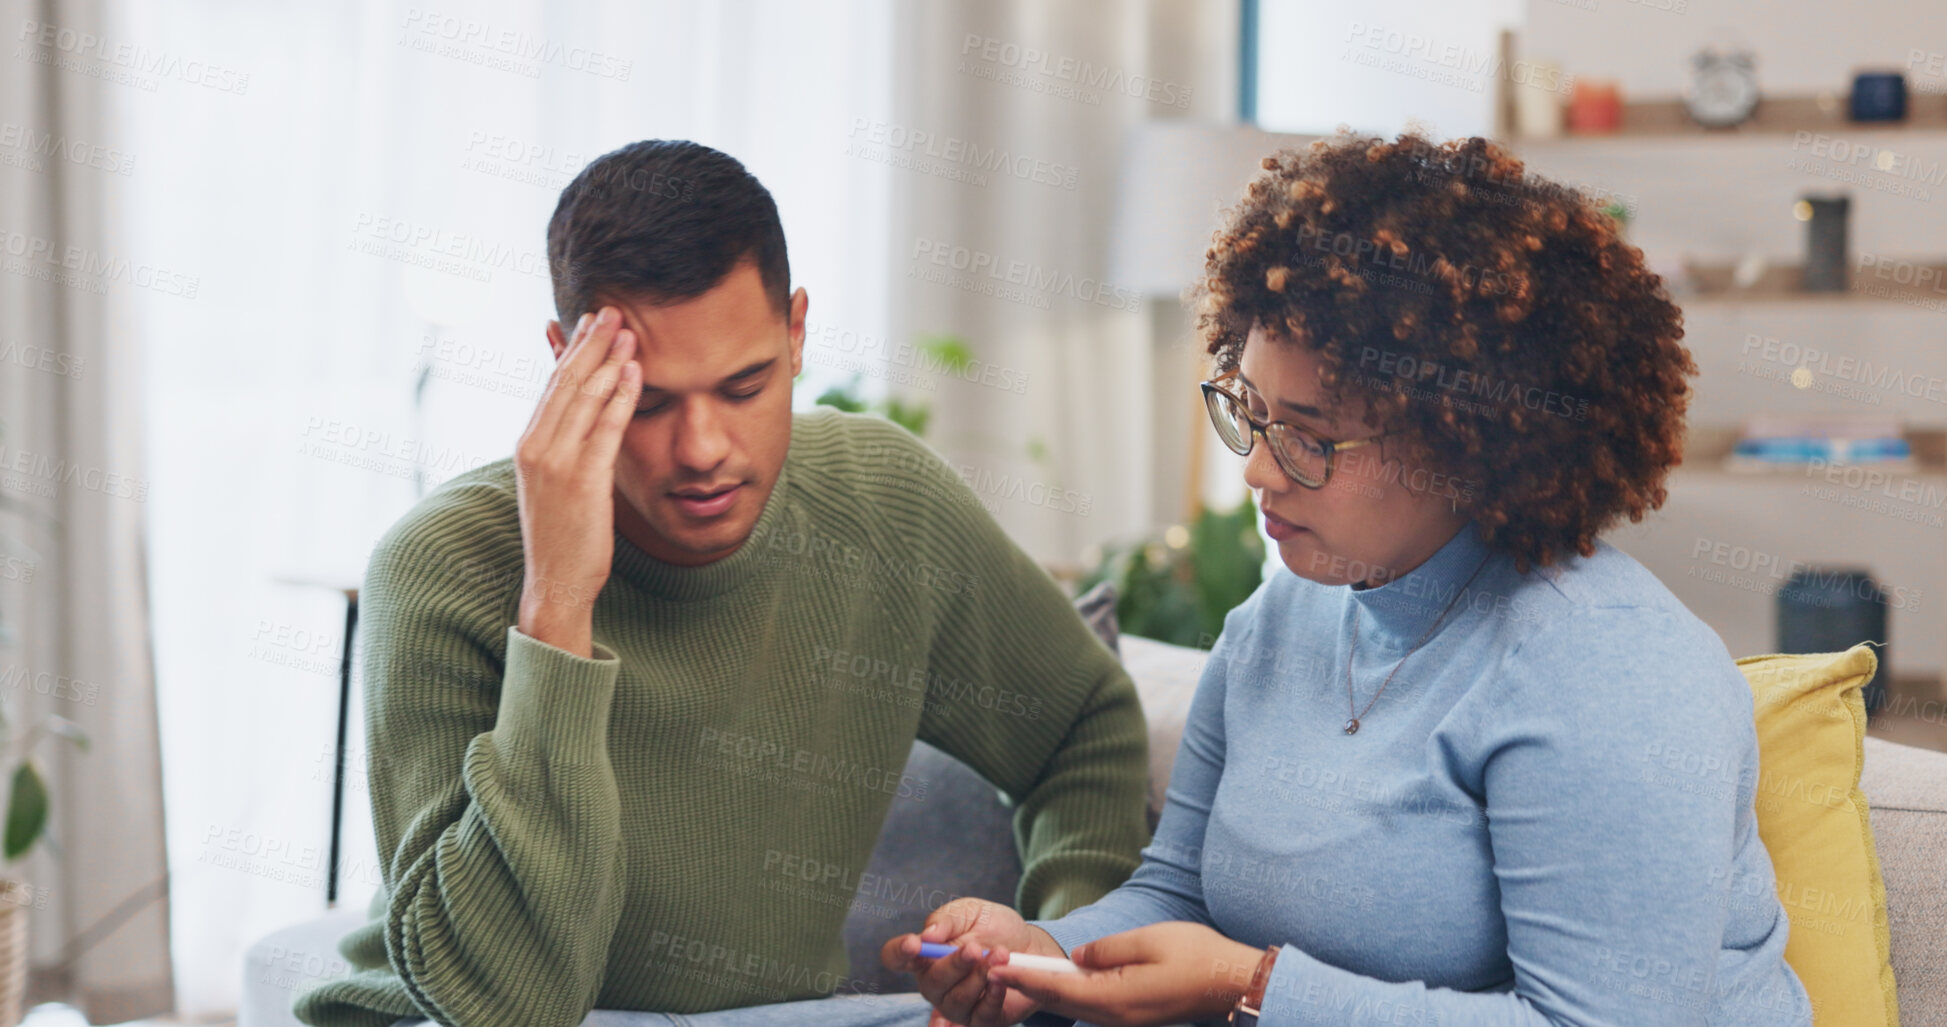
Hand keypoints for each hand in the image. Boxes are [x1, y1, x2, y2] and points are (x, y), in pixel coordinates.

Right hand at [514, 306, 640, 657]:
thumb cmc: (563, 535)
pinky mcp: (581, 480)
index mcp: (528, 444)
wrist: (555, 583)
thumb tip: (579, 414)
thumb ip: (565, 446)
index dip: (572, 350)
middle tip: (612, 309)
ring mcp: (556, 463)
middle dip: (591, 343)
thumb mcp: (555, 482)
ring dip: (609, 359)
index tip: (590, 321)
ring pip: (585, 398)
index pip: (552, 386)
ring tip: (629, 328)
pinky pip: (605, 428)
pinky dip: (621, 395)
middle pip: (566, 382)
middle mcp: (536, 447)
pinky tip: (636, 371)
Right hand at [881, 897, 1054, 1026]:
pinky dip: (992, 997)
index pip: (895, 957)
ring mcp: (955, 1005)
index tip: (915, 944)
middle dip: (954, 964)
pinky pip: (981, 1016)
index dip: (899, 952)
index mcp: (925, 955)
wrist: (1032, 945)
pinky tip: (1001, 980)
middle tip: (977, 948)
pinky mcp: (981, 1019)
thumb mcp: (970, 912)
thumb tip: (928, 935)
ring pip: (956, 1001)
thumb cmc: (994, 927)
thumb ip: (947, 920)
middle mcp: (935, 983)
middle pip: (930, 983)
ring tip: (1000, 955)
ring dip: (979, 977)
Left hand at [985, 922, 1264, 1026]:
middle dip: (1025, 984)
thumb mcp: (1149, 941)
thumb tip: (1077, 955)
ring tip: (1013, 971)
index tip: (996, 964)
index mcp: (1115, 998)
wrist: (1231, 982)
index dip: (1024, 977)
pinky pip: (1088, 1005)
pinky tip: (1054, 979)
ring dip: (1043, 989)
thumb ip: (1107, 950)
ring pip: (1071, 1005)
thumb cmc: (1196, 957)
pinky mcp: (1129, 1014)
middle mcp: (1113, 1015)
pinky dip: (1065, 992)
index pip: (1057, 988)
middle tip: (992, 966)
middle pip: (1058, 1001)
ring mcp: (1122, 1018)